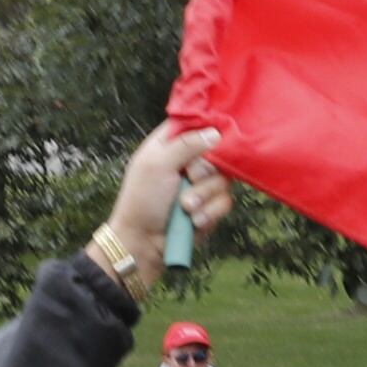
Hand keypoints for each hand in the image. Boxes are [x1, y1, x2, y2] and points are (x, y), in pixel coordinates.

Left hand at [102, 122, 234, 269]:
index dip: (208, 129)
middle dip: (203, 172)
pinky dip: (208, 213)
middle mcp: (189, 161)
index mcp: (170, 144)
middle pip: (217, 153)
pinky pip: (225, 202)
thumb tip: (215, 132)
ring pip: (224, 180)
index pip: (197, 123)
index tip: (214, 137)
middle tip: (188, 179)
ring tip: (184, 208)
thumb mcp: (158, 164)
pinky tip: (193, 221)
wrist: (143, 243)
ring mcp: (200, 185)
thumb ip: (186, 145)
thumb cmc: (142, 199)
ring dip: (203, 197)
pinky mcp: (210, 206)